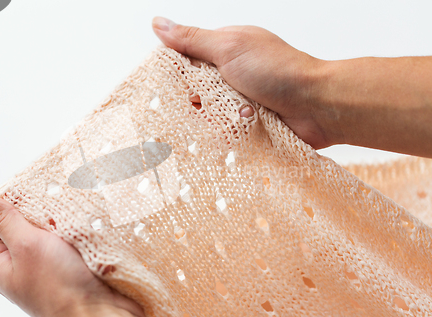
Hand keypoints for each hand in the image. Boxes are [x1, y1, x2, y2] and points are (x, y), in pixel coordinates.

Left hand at [0, 191, 160, 316]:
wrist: (102, 315)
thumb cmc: (62, 289)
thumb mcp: (26, 244)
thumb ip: (2, 219)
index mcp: (2, 264)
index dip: (1, 203)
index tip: (22, 189)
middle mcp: (24, 266)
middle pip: (20, 225)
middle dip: (35, 210)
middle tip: (50, 199)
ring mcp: (49, 266)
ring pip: (48, 231)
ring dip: (59, 220)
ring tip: (70, 214)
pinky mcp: (72, 266)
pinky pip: (69, 240)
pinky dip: (76, 230)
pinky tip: (85, 226)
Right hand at [152, 17, 431, 157]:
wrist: (317, 106)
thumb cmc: (278, 71)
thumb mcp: (229, 48)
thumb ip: (192, 40)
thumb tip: (158, 23)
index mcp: (225, 50)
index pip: (185, 60)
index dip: (174, 73)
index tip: (168, 85)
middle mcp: (230, 74)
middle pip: (194, 91)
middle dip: (194, 101)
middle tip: (202, 105)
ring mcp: (239, 100)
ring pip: (207, 114)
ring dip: (214, 119)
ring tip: (233, 115)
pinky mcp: (247, 123)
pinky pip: (224, 131)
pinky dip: (226, 133)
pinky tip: (236, 129)